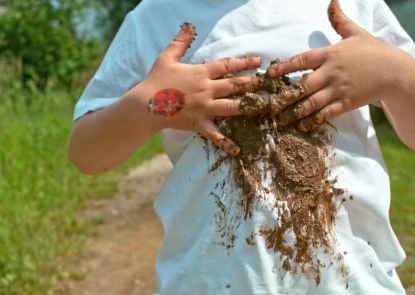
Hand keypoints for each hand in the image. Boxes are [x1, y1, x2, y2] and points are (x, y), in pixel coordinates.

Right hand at [130, 23, 261, 155]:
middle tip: (269, 83)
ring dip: (249, 106)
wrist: (145, 105)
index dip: (244, 62)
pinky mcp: (199, 124)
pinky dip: (226, 142)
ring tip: (264, 106)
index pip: (227, 65)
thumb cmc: (155, 80)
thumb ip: (180, 42)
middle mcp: (206, 90)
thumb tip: (189, 26)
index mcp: (201, 73)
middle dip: (254, 83)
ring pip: (233, 107)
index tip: (258, 61)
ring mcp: (204, 108)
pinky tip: (238, 149)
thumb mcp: (167, 57)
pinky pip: (215, 134)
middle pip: (235, 85)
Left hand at [266, 0, 405, 126]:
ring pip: (312, 103)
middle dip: (284, 95)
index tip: (269, 74)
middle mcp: (332, 72)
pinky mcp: (347, 103)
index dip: (284, 67)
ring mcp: (339, 89)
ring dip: (294, 112)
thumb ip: (340, 20)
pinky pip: (326, 114)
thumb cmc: (373, 52)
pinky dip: (313, 120)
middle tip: (268, 104)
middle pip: (303, 85)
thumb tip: (333, 1)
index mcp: (330, 54)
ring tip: (280, 120)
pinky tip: (301, 126)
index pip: (302, 60)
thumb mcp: (356, 33)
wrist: (396, 72)